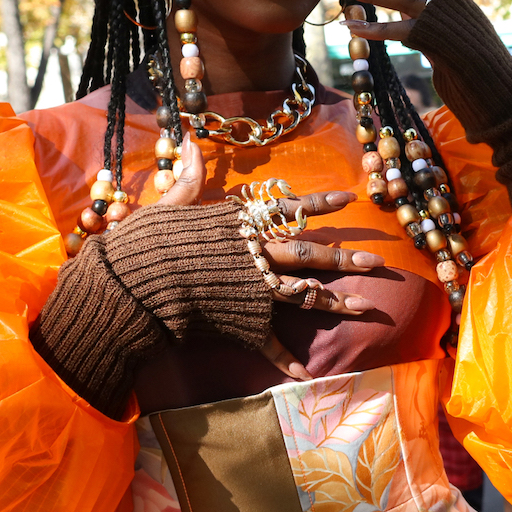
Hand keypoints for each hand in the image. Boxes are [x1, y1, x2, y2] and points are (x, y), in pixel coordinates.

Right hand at [132, 138, 386, 381]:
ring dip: (335, 302)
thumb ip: (191, 178)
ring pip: (304, 294)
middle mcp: (256, 256)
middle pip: (309, 255)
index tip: (350, 199)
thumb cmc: (147, 243)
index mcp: (242, 227)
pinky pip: (269, 342)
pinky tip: (305, 372)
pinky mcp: (243, 320)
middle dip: (344, 258)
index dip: (319, 203)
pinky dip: (285, 359)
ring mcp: (254, 290)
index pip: (289, 209)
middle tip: (376, 262)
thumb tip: (193, 140)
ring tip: (365, 306)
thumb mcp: (170, 205)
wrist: (134, 286)